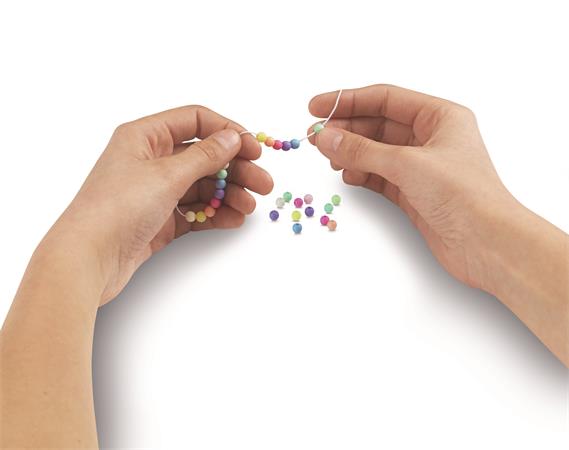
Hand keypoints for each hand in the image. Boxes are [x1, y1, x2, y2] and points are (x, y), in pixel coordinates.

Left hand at [51, 106, 272, 303]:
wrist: (88, 259)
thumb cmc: (117, 208)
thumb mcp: (166, 175)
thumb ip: (205, 156)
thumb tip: (232, 137)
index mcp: (145, 137)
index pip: (194, 121)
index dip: (227, 131)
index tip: (254, 148)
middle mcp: (150, 160)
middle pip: (203, 156)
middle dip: (235, 169)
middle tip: (263, 183)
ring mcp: (154, 191)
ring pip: (200, 186)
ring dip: (227, 194)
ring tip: (249, 207)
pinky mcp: (158, 219)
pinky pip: (193, 211)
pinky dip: (213, 214)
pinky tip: (233, 219)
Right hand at [309, 84, 512, 290]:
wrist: (487, 244)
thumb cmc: (463, 195)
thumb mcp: (407, 164)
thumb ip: (362, 150)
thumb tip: (325, 137)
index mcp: (440, 117)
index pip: (386, 99)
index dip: (349, 100)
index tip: (317, 107)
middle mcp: (431, 138)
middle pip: (378, 125)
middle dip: (346, 130)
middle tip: (315, 137)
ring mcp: (422, 166)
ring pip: (376, 151)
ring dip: (351, 153)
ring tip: (329, 157)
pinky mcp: (414, 192)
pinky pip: (380, 176)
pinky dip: (362, 174)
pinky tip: (348, 176)